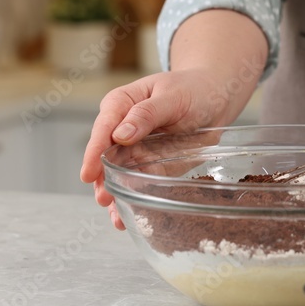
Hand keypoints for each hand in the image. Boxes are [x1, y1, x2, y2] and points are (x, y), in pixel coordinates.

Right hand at [79, 68, 242, 228]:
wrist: (214, 98)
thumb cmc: (192, 89)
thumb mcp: (172, 96)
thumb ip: (146, 113)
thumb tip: (120, 135)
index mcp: (122, 103)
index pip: (103, 128)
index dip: (95, 152)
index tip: (89, 173)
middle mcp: (122, 127)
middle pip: (106, 156)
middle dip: (103, 179)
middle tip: (104, 199)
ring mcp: (135, 148)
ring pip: (119, 173)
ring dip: (116, 194)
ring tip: (116, 216)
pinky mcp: (150, 163)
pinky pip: (139, 182)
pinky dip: (133, 197)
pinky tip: (128, 216)